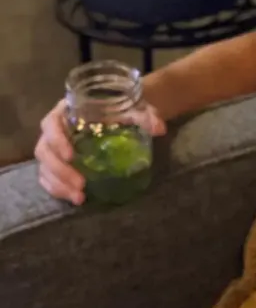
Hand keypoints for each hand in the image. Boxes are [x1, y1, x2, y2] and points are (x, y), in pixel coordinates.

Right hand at [35, 98, 165, 204]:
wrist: (124, 113)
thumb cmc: (124, 108)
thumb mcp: (136, 108)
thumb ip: (146, 115)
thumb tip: (159, 128)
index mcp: (67, 111)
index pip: (51, 123)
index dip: (57, 140)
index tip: (71, 155)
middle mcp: (56, 129)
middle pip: (44, 150)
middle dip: (59, 170)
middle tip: (80, 184)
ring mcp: (55, 147)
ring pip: (44, 166)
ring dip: (58, 184)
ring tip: (79, 197)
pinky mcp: (59, 162)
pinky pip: (49, 177)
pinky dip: (58, 189)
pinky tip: (75, 198)